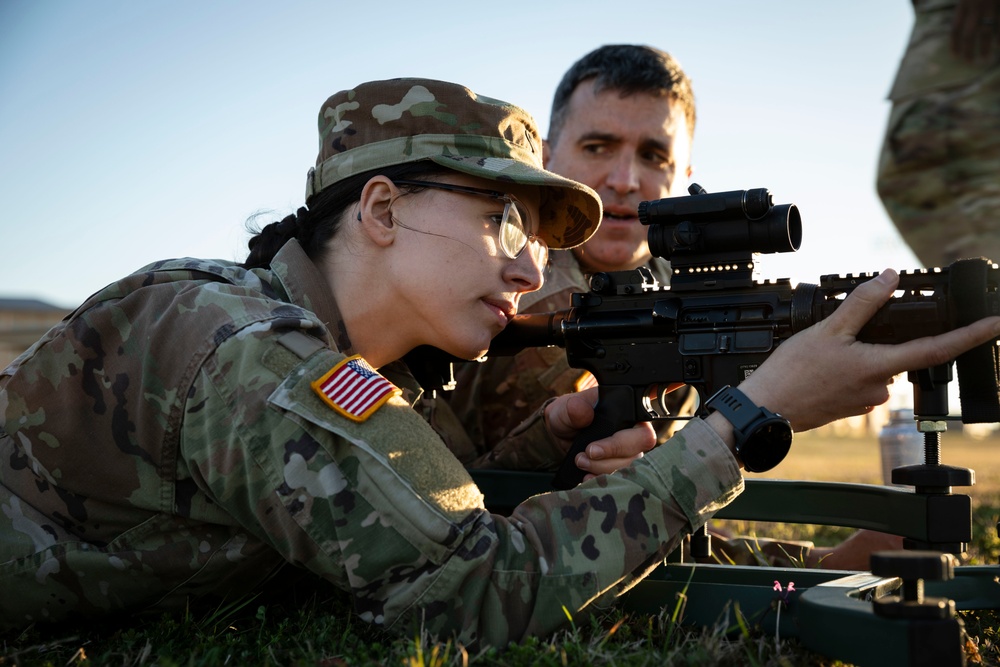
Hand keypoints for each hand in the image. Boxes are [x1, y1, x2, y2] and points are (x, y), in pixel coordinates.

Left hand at [544, 387, 656, 479]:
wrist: (558, 436)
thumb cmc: (568, 416)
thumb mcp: (566, 408)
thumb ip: (574, 408)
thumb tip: (585, 412)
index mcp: (629, 415)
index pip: (643, 434)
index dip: (620, 444)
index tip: (593, 450)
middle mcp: (634, 437)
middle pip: (635, 457)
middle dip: (607, 460)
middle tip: (583, 456)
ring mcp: (628, 456)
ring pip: (627, 471)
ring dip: (601, 470)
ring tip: (580, 462)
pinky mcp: (617, 471)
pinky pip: (618, 482)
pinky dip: (600, 481)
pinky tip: (587, 478)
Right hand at [737, 269, 999, 430]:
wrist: (767, 410)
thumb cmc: (792, 374)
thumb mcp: (826, 329)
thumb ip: (863, 303)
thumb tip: (889, 278)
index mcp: (879, 366)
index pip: (937, 349)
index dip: (971, 335)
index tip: (996, 324)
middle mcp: (880, 388)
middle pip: (897, 354)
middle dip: (879, 340)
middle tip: (842, 335)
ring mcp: (865, 400)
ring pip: (875, 367)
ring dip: (859, 354)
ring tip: (820, 353)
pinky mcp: (851, 407)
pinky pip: (859, 381)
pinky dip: (847, 369)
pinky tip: (820, 367)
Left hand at [951, 0, 999, 61]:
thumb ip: (967, 9)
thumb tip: (965, 28)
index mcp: (964, 4)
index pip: (956, 28)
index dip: (954, 43)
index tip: (955, 56)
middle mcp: (975, 6)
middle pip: (968, 34)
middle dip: (968, 50)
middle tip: (969, 62)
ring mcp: (990, 5)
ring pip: (986, 31)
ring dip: (985, 47)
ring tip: (985, 58)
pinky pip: (998, 24)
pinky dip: (998, 35)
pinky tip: (998, 45)